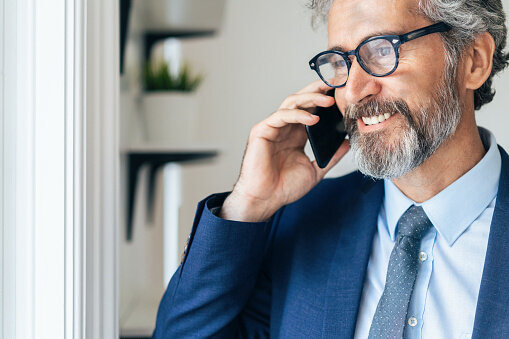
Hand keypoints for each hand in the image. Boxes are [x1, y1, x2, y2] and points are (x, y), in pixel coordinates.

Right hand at [220, 80, 350, 221]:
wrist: (265, 200)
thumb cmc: (284, 188)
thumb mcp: (315, 170)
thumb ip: (331, 157)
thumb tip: (348, 144)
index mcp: (296, 135)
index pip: (311, 109)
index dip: (324, 99)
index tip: (343, 93)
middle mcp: (284, 128)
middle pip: (301, 100)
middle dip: (318, 90)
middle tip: (336, 84)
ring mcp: (272, 127)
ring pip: (291, 103)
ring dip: (311, 98)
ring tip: (329, 100)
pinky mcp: (262, 131)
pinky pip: (281, 116)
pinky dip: (297, 114)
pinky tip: (313, 118)